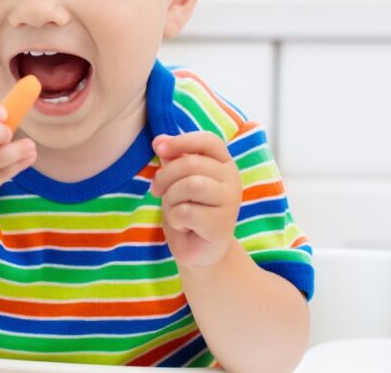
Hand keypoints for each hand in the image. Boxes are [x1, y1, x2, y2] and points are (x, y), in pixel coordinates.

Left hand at [150, 132, 241, 268]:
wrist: (198, 249)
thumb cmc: (188, 210)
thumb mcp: (176, 180)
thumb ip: (172, 159)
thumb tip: (159, 140)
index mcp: (223, 163)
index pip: (208, 141)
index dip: (181, 141)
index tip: (158, 148)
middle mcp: (232, 179)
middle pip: (192, 163)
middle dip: (165, 177)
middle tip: (158, 191)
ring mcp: (231, 202)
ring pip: (191, 185)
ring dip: (172, 198)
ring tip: (175, 209)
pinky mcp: (222, 224)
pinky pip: (186, 211)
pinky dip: (175, 218)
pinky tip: (183, 226)